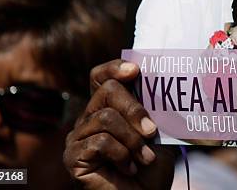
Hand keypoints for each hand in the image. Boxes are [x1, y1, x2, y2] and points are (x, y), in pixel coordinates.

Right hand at [63, 59, 175, 189]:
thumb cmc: (152, 165)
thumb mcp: (158, 130)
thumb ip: (153, 106)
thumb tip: (163, 78)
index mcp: (107, 107)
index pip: (100, 76)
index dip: (114, 68)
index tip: (135, 70)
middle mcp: (88, 118)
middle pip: (107, 91)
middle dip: (135, 109)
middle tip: (152, 131)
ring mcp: (77, 137)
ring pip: (106, 118)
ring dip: (133, 139)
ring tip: (144, 157)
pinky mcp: (72, 157)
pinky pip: (100, 141)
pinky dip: (121, 154)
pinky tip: (128, 168)